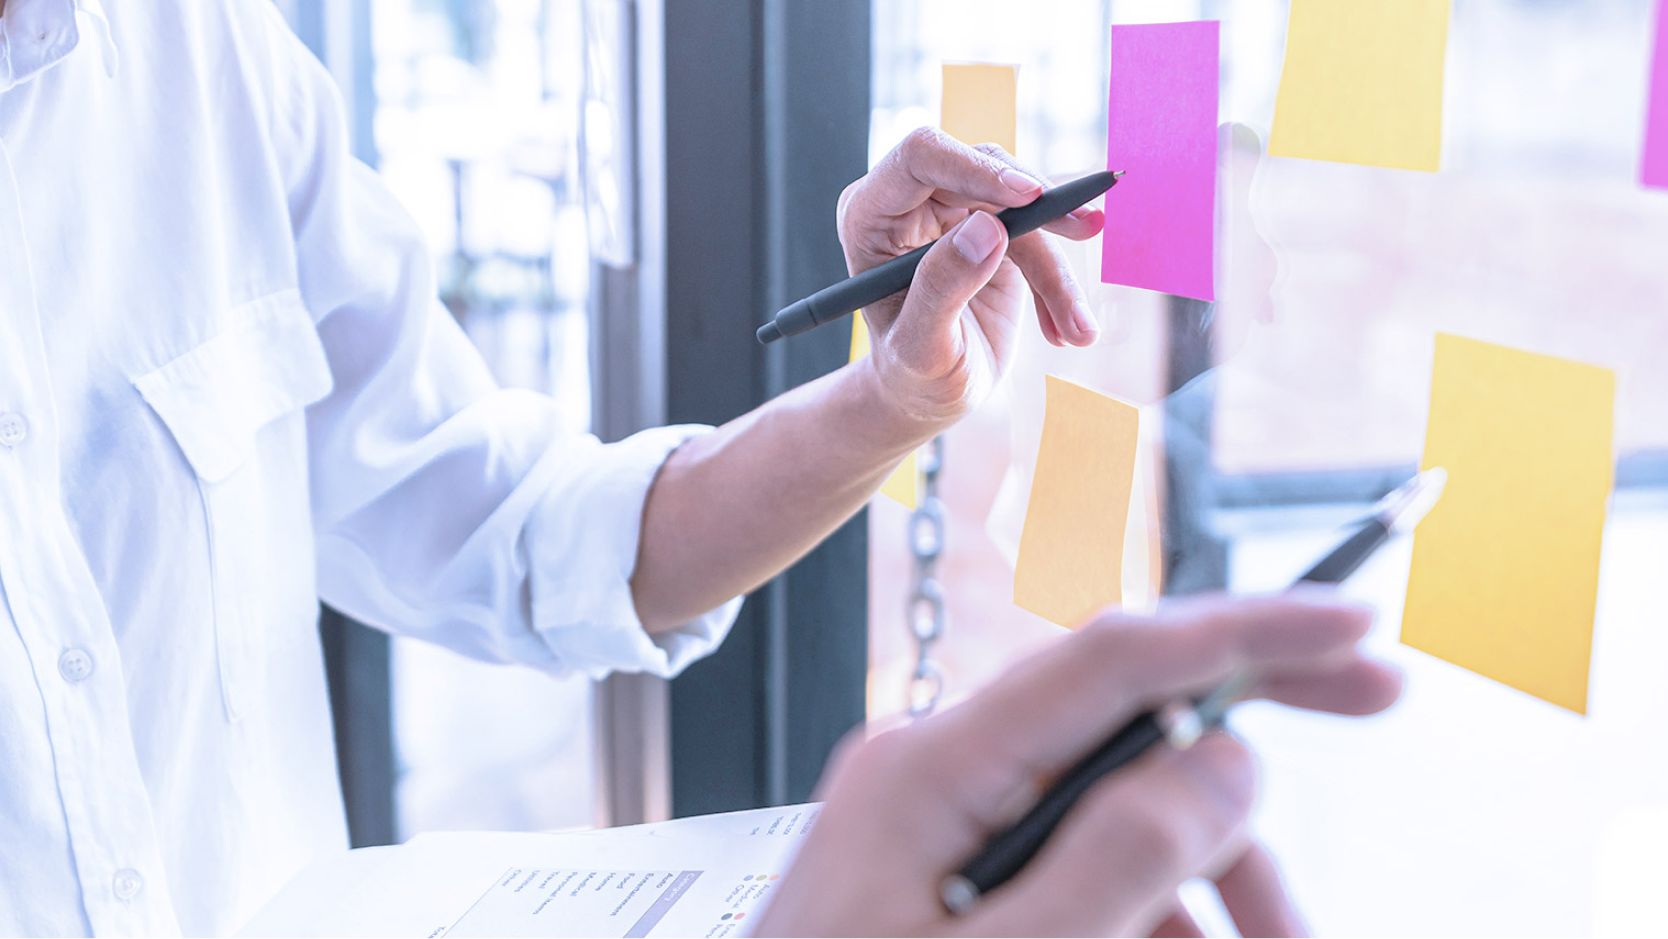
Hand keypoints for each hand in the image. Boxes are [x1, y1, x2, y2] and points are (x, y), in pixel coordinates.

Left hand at [755, 593, 1403, 936]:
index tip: (1359, 626)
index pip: (1115, 656)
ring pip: (1116, 814)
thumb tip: (1228, 756)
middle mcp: (935, 766)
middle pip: (1126, 725)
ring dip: (1207, 888)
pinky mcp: (946, 870)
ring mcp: (939, 818)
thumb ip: (1117, 860)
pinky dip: (1146, 916)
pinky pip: (1074, 868)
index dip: (1248, 629)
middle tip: (1364, 744)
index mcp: (931, 768)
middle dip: (1243, 781)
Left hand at [837, 127, 1104, 434]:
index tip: (1031, 194)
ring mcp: (954, 212)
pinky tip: (1066, 331)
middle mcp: (911, 201)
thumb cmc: (911, 374)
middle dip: (1040, 210)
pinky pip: (1041, 238)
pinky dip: (1059, 286)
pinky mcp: (994, 230)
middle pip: (984, 170)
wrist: (930, 393)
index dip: (976, 168)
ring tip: (1079, 330)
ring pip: (1024, 209)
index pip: (921, 158)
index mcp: (870, 215)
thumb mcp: (922, 347)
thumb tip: (988, 228)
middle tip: (1086, 229)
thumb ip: (942, 288)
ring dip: (1058, 270)